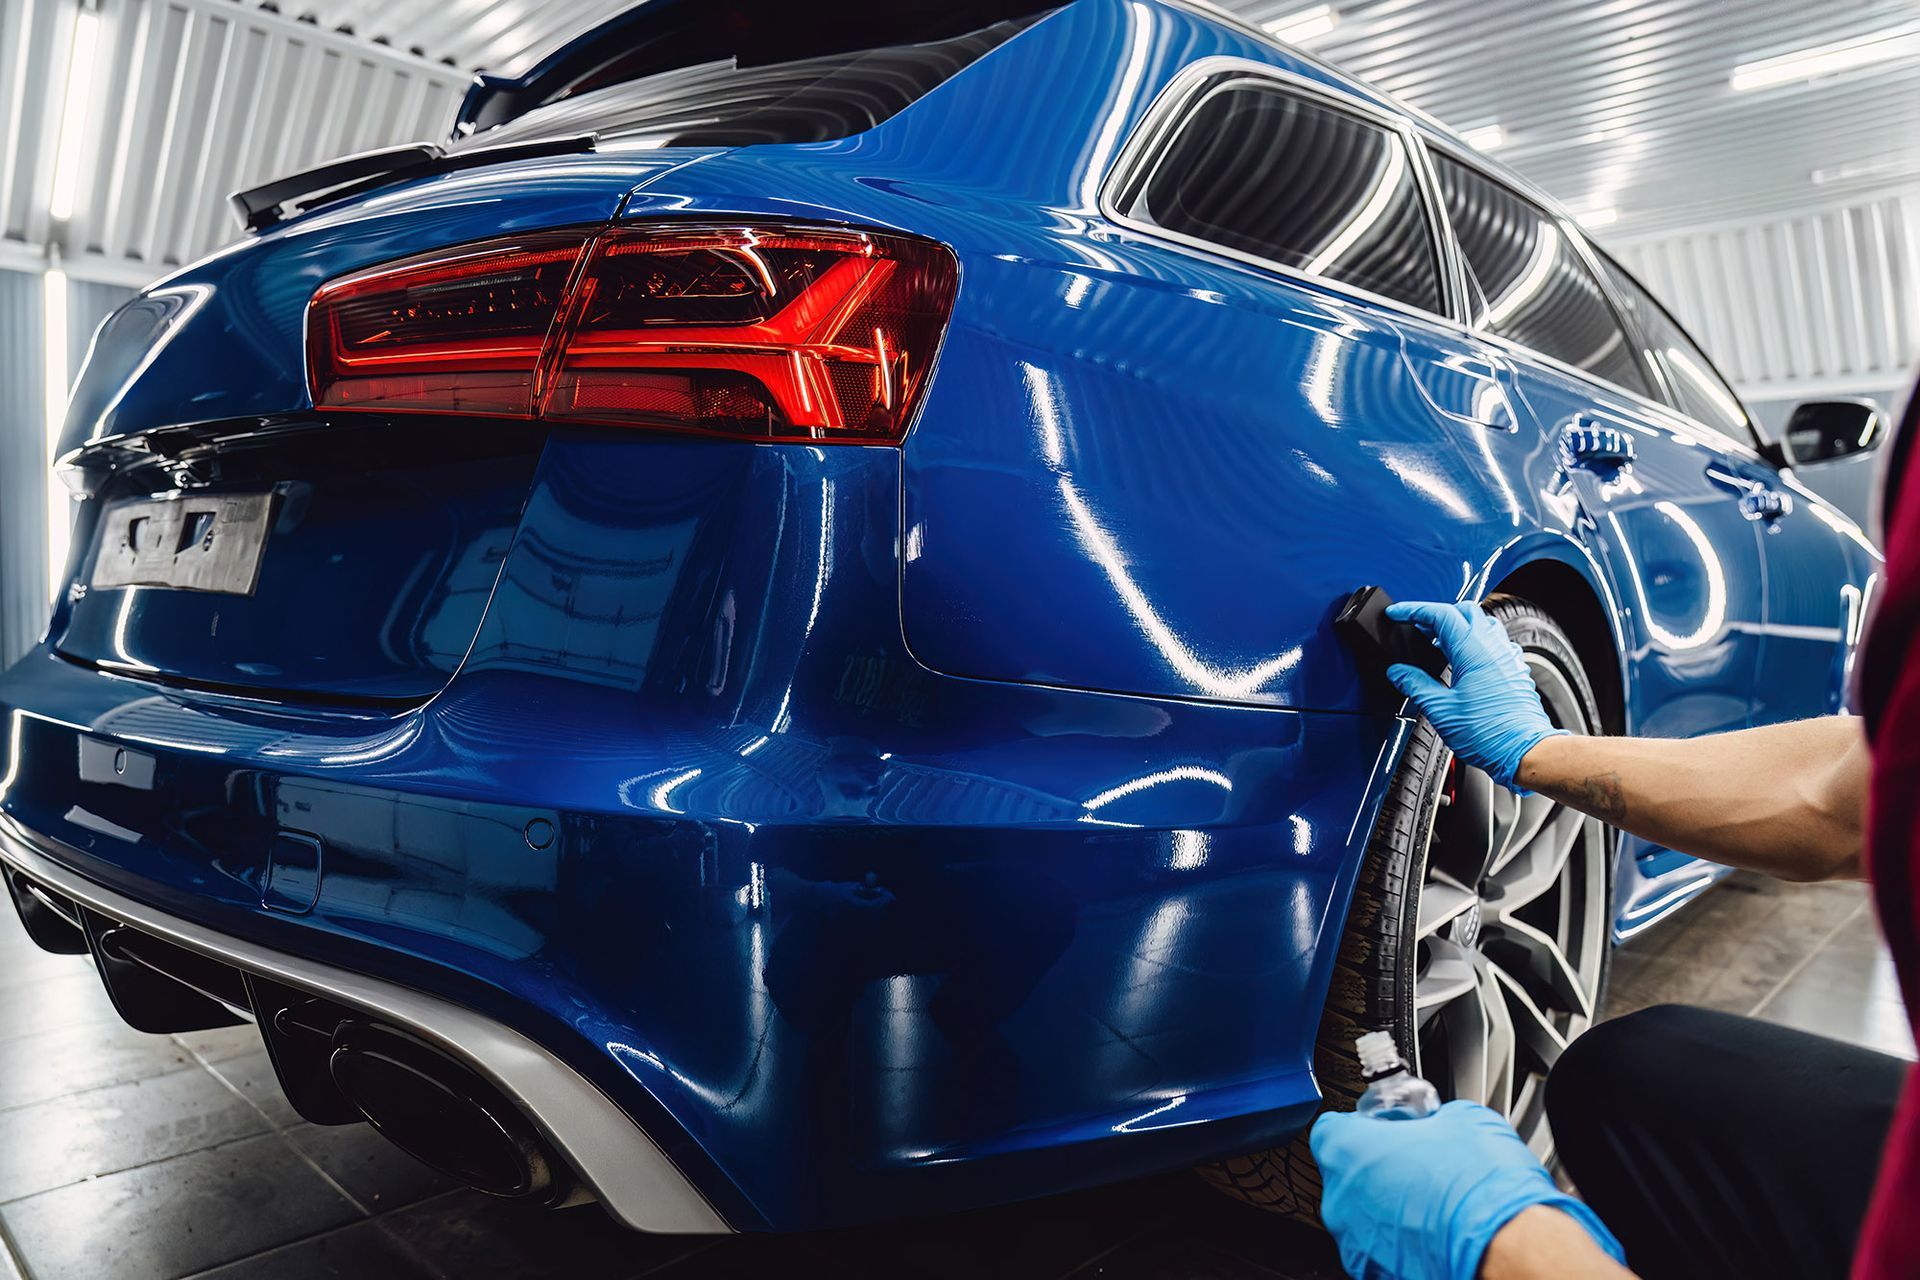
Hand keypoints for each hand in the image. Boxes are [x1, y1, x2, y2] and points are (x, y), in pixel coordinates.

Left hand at [1311, 1100, 1623, 1279]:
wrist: (1509, 1246)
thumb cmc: (1479, 1186)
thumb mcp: (1462, 1120)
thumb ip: (1433, 1119)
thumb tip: (1440, 1124)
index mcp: (1347, 1152)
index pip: (1332, 1129)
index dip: (1363, 1128)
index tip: (1387, 1129)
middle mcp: (1341, 1201)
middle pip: (1348, 1176)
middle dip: (1380, 1170)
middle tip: (1421, 1165)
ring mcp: (1358, 1245)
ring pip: (1366, 1217)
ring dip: (1393, 1209)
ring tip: (1438, 1202)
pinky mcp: (1380, 1275)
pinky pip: (1386, 1249)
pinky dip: (1407, 1242)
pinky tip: (1441, 1232)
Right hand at [1383, 601, 1566, 791]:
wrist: (1523, 750)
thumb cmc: (1489, 733)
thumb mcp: (1440, 709)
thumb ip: (1415, 684)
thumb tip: (1399, 672)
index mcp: (1473, 649)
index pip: (1440, 614)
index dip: (1413, 610)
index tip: (1397, 613)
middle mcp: (1493, 646)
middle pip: (1464, 610)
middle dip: (1437, 614)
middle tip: (1416, 627)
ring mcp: (1507, 656)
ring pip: (1482, 623)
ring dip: (1458, 626)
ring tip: (1437, 643)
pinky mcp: (1514, 668)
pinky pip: (1494, 641)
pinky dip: (1475, 640)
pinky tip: (1463, 660)